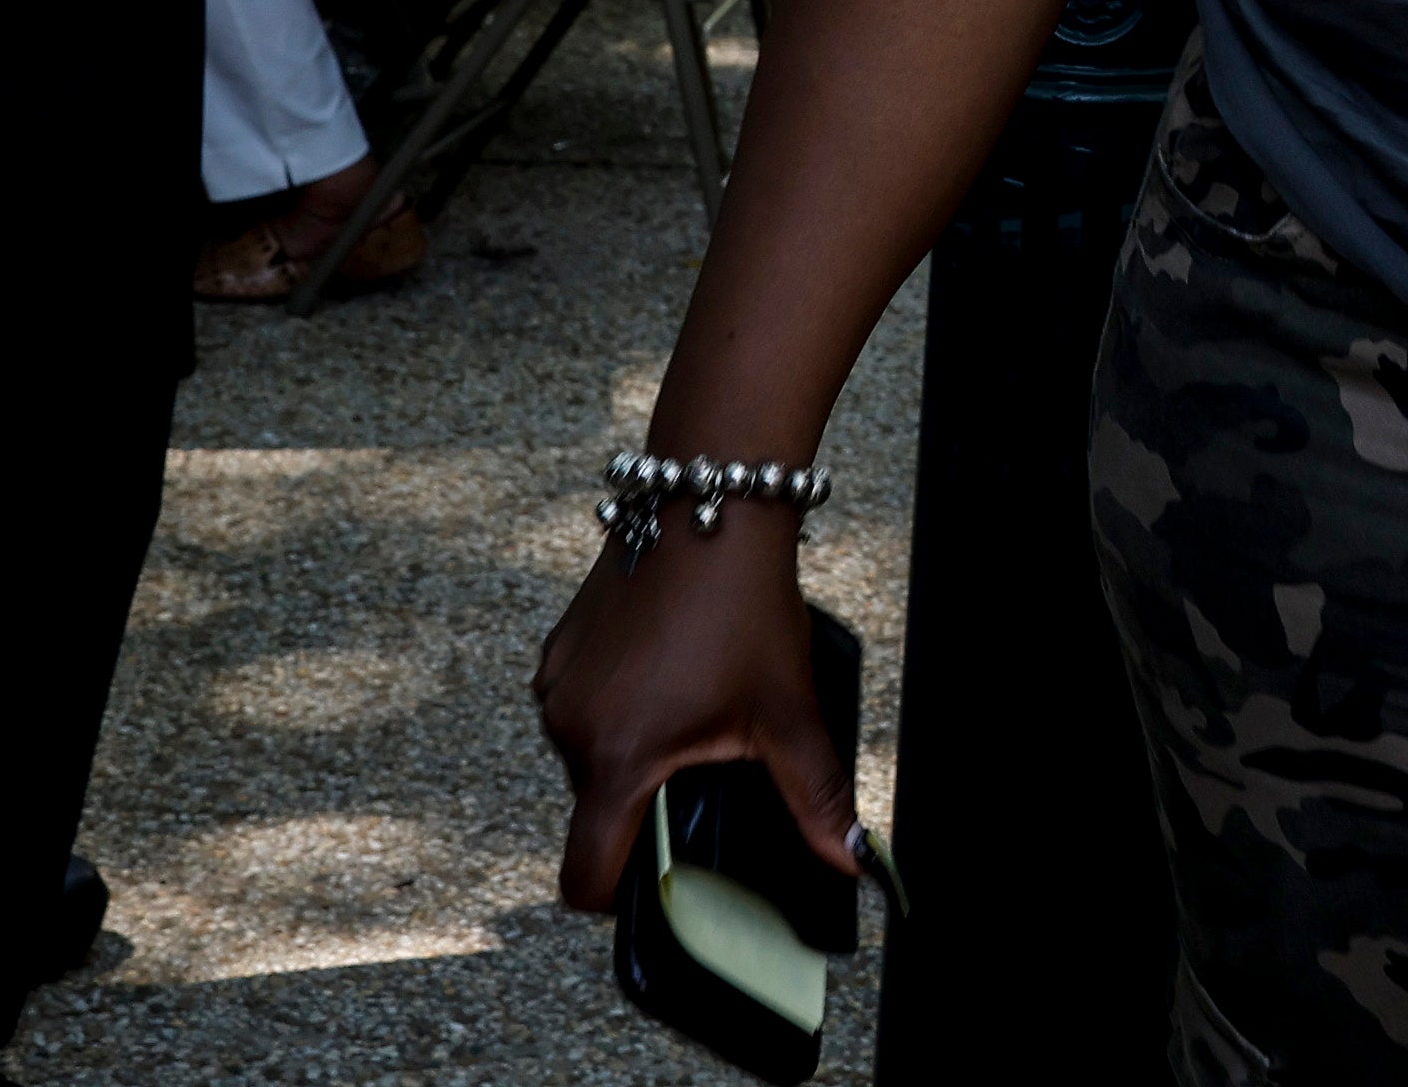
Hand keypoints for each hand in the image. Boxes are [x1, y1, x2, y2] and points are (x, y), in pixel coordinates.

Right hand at [539, 516, 853, 915]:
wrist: (710, 507)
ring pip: (586, 755)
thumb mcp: (787, 711)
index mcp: (617, 760)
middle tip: (700, 771)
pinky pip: (578, 706)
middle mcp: (569, 728)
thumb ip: (815, 796)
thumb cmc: (744, 607)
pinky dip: (614, 706)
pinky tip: (664, 674)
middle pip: (595, 809)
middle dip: (643, 804)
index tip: (655, 883)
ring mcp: (557, 685)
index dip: (615, 899)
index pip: (584, 875)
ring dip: (629, 750)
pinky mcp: (559, 647)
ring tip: (690, 711)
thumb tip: (850, 857)